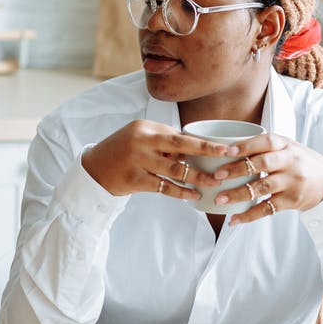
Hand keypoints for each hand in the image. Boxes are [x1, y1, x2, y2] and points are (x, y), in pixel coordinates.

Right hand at [81, 119, 226, 197]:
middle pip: (181, 145)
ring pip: (176, 169)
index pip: (179, 135)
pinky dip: (181, 192)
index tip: (225, 147)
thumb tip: (194, 150)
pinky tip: (193, 196)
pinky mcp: (135, 180)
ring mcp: (138, 161)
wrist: (93, 170)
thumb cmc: (122, 152)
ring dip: (198, 177)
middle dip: (207, 150)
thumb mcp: (139, 139)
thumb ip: (163, 142)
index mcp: (145, 127)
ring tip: (214, 182)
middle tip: (228, 156)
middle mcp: (142, 141)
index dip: (202, 143)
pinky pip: (164, 187)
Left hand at [210, 133, 322, 224]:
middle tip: (217, 175)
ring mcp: (292, 182)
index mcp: (286, 145)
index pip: (266, 141)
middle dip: (238, 169)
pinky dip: (249, 215)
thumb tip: (225, 148)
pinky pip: (267, 209)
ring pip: (262, 188)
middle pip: (262, 164)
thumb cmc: (300, 162)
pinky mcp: (292, 201)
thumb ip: (264, 146)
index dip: (246, 145)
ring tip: (220, 199)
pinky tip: (234, 219)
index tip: (227, 150)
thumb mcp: (288, 147)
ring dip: (238, 194)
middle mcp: (291, 162)